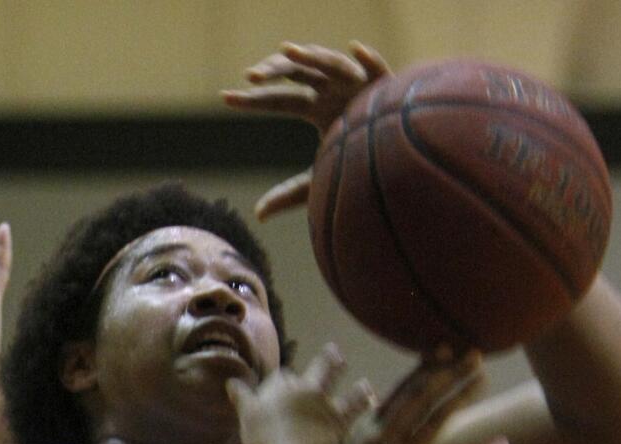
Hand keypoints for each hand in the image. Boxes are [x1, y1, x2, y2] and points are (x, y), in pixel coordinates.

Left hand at [222, 41, 389, 218]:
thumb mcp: (318, 182)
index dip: (252, 100)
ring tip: (286, 52)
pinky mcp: (387, 87)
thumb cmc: (357, 169)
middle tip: (249, 78)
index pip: (279, 100)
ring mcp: (358, 84)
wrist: (396, 167)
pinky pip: (379, 70)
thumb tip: (257, 216)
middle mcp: (333, 91)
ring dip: (311, 56)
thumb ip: (289, 194)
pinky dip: (370, 60)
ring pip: (331, 63)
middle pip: (298, 73)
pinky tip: (356, 50)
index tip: (224, 98)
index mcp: (317, 108)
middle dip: (274, 71)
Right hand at [229, 343, 374, 443]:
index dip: (281, 380)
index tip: (281, 381)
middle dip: (325, 360)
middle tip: (334, 349)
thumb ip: (242, 398)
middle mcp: (304, 390)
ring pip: (340, 388)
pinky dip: (364, 403)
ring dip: (351, 381)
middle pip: (316, 370)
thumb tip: (231, 382)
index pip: (281, 377)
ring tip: (361, 376)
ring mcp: (324, 406)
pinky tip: (373, 398)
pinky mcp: (339, 423)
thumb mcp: (247, 417)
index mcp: (280, 387)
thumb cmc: (264, 440)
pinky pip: (354, 409)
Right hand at [346, 347, 510, 443]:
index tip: (444, 348)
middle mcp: (380, 441)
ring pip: (434, 422)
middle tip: (474, 353)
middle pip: (418, 397)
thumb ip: (367, 426)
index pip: (400, 392)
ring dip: (461, 397)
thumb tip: (378, 397)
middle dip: (447, 373)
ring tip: (483, 378)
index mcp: (366, 430)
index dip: (424, 368)